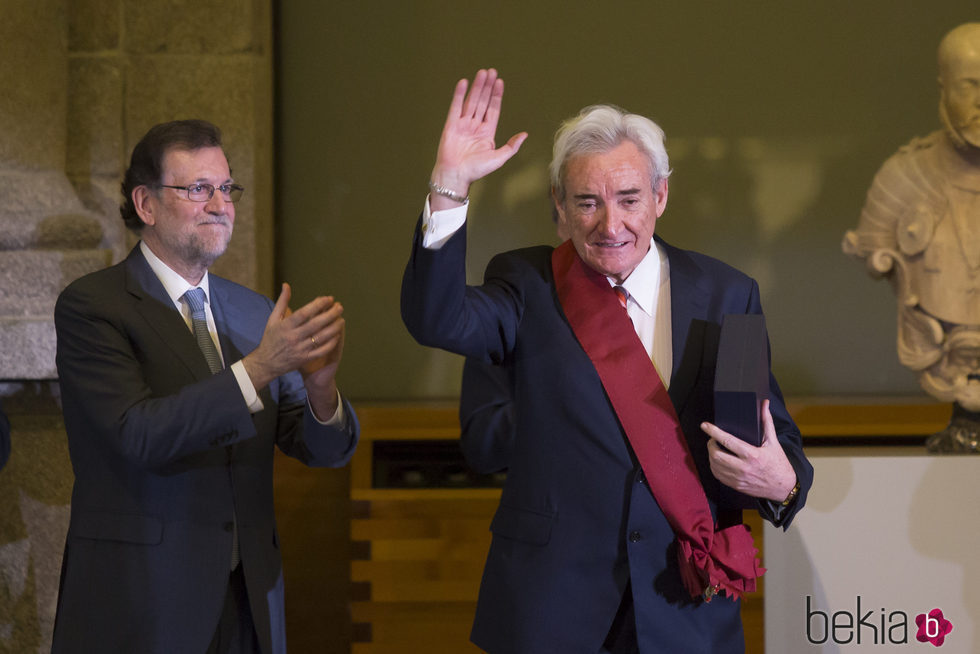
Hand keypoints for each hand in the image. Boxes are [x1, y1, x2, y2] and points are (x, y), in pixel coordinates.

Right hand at [243, 283, 344, 394]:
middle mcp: (293, 337)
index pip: (304, 313)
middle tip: (340, 307)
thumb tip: (286, 285)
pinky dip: (331, 343)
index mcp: (285, 325)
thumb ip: (282, 302)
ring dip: (334, 328)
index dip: (318, 304)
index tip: (329, 299)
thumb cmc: (270, 338)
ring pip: (321, 337)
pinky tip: (337, 335)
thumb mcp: (273, 319)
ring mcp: (300, 349)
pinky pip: (321, 351)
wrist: (266, 363)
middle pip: (316, 324)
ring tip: (342, 320)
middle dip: (330, 314)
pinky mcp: (305, 359)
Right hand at [429, 68, 527, 210]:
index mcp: (487, 133)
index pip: (493, 110)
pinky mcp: (451, 125)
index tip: (499, 82)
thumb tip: (524, 135)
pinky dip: (459, 94)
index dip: (496, 96)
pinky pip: (456, 107)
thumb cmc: (476, 170)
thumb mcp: (499, 158)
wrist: (456, 176)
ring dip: (477, 87)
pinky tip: (464, 83)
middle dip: (487, 87)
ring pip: (471, 101)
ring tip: (482, 73)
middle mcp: (475, 126)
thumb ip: (511, 146)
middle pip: (482, 102)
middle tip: (491, 71)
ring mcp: (463, 124)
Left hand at [702, 400, 796, 502]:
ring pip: (714, 465)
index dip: (713, 431)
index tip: (704, 425)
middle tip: (712, 439)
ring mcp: (738, 478)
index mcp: (752, 455)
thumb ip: (766, 421)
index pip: (727, 441)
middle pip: (716, 454)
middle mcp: (743, 468)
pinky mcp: (736, 485)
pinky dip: (714, 466)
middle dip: (710, 444)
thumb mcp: (773, 442)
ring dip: (711, 454)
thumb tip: (764, 404)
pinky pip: (718, 475)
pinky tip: (718, 460)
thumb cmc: (778, 463)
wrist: (783, 487)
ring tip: (715, 448)